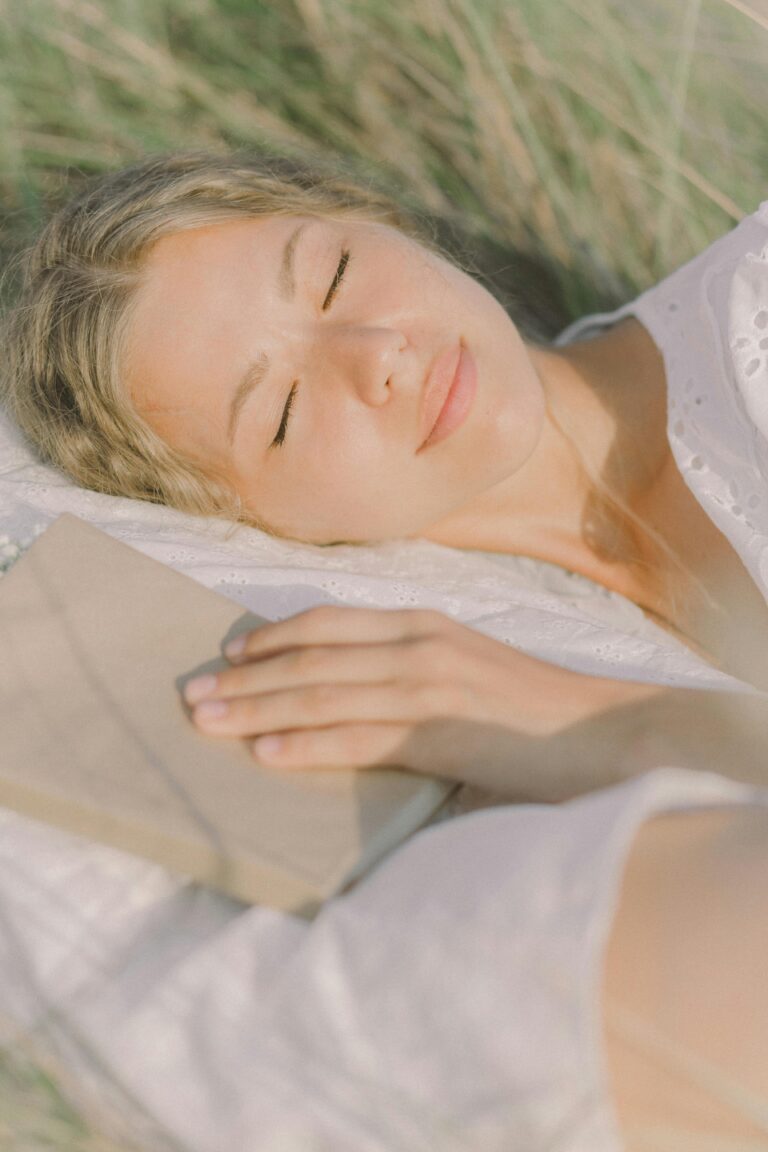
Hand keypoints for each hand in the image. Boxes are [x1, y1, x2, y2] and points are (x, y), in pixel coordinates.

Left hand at [181, 604, 617, 795]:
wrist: (607, 733)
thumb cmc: (536, 711)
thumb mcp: (468, 669)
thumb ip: (413, 671)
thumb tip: (359, 692)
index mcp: (423, 624)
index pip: (328, 622)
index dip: (273, 638)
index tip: (231, 656)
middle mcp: (417, 643)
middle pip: (310, 658)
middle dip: (246, 679)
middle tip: (193, 695)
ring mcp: (428, 684)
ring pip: (322, 694)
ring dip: (257, 710)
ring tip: (208, 723)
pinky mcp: (441, 731)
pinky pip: (357, 736)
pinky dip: (306, 744)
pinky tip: (267, 755)